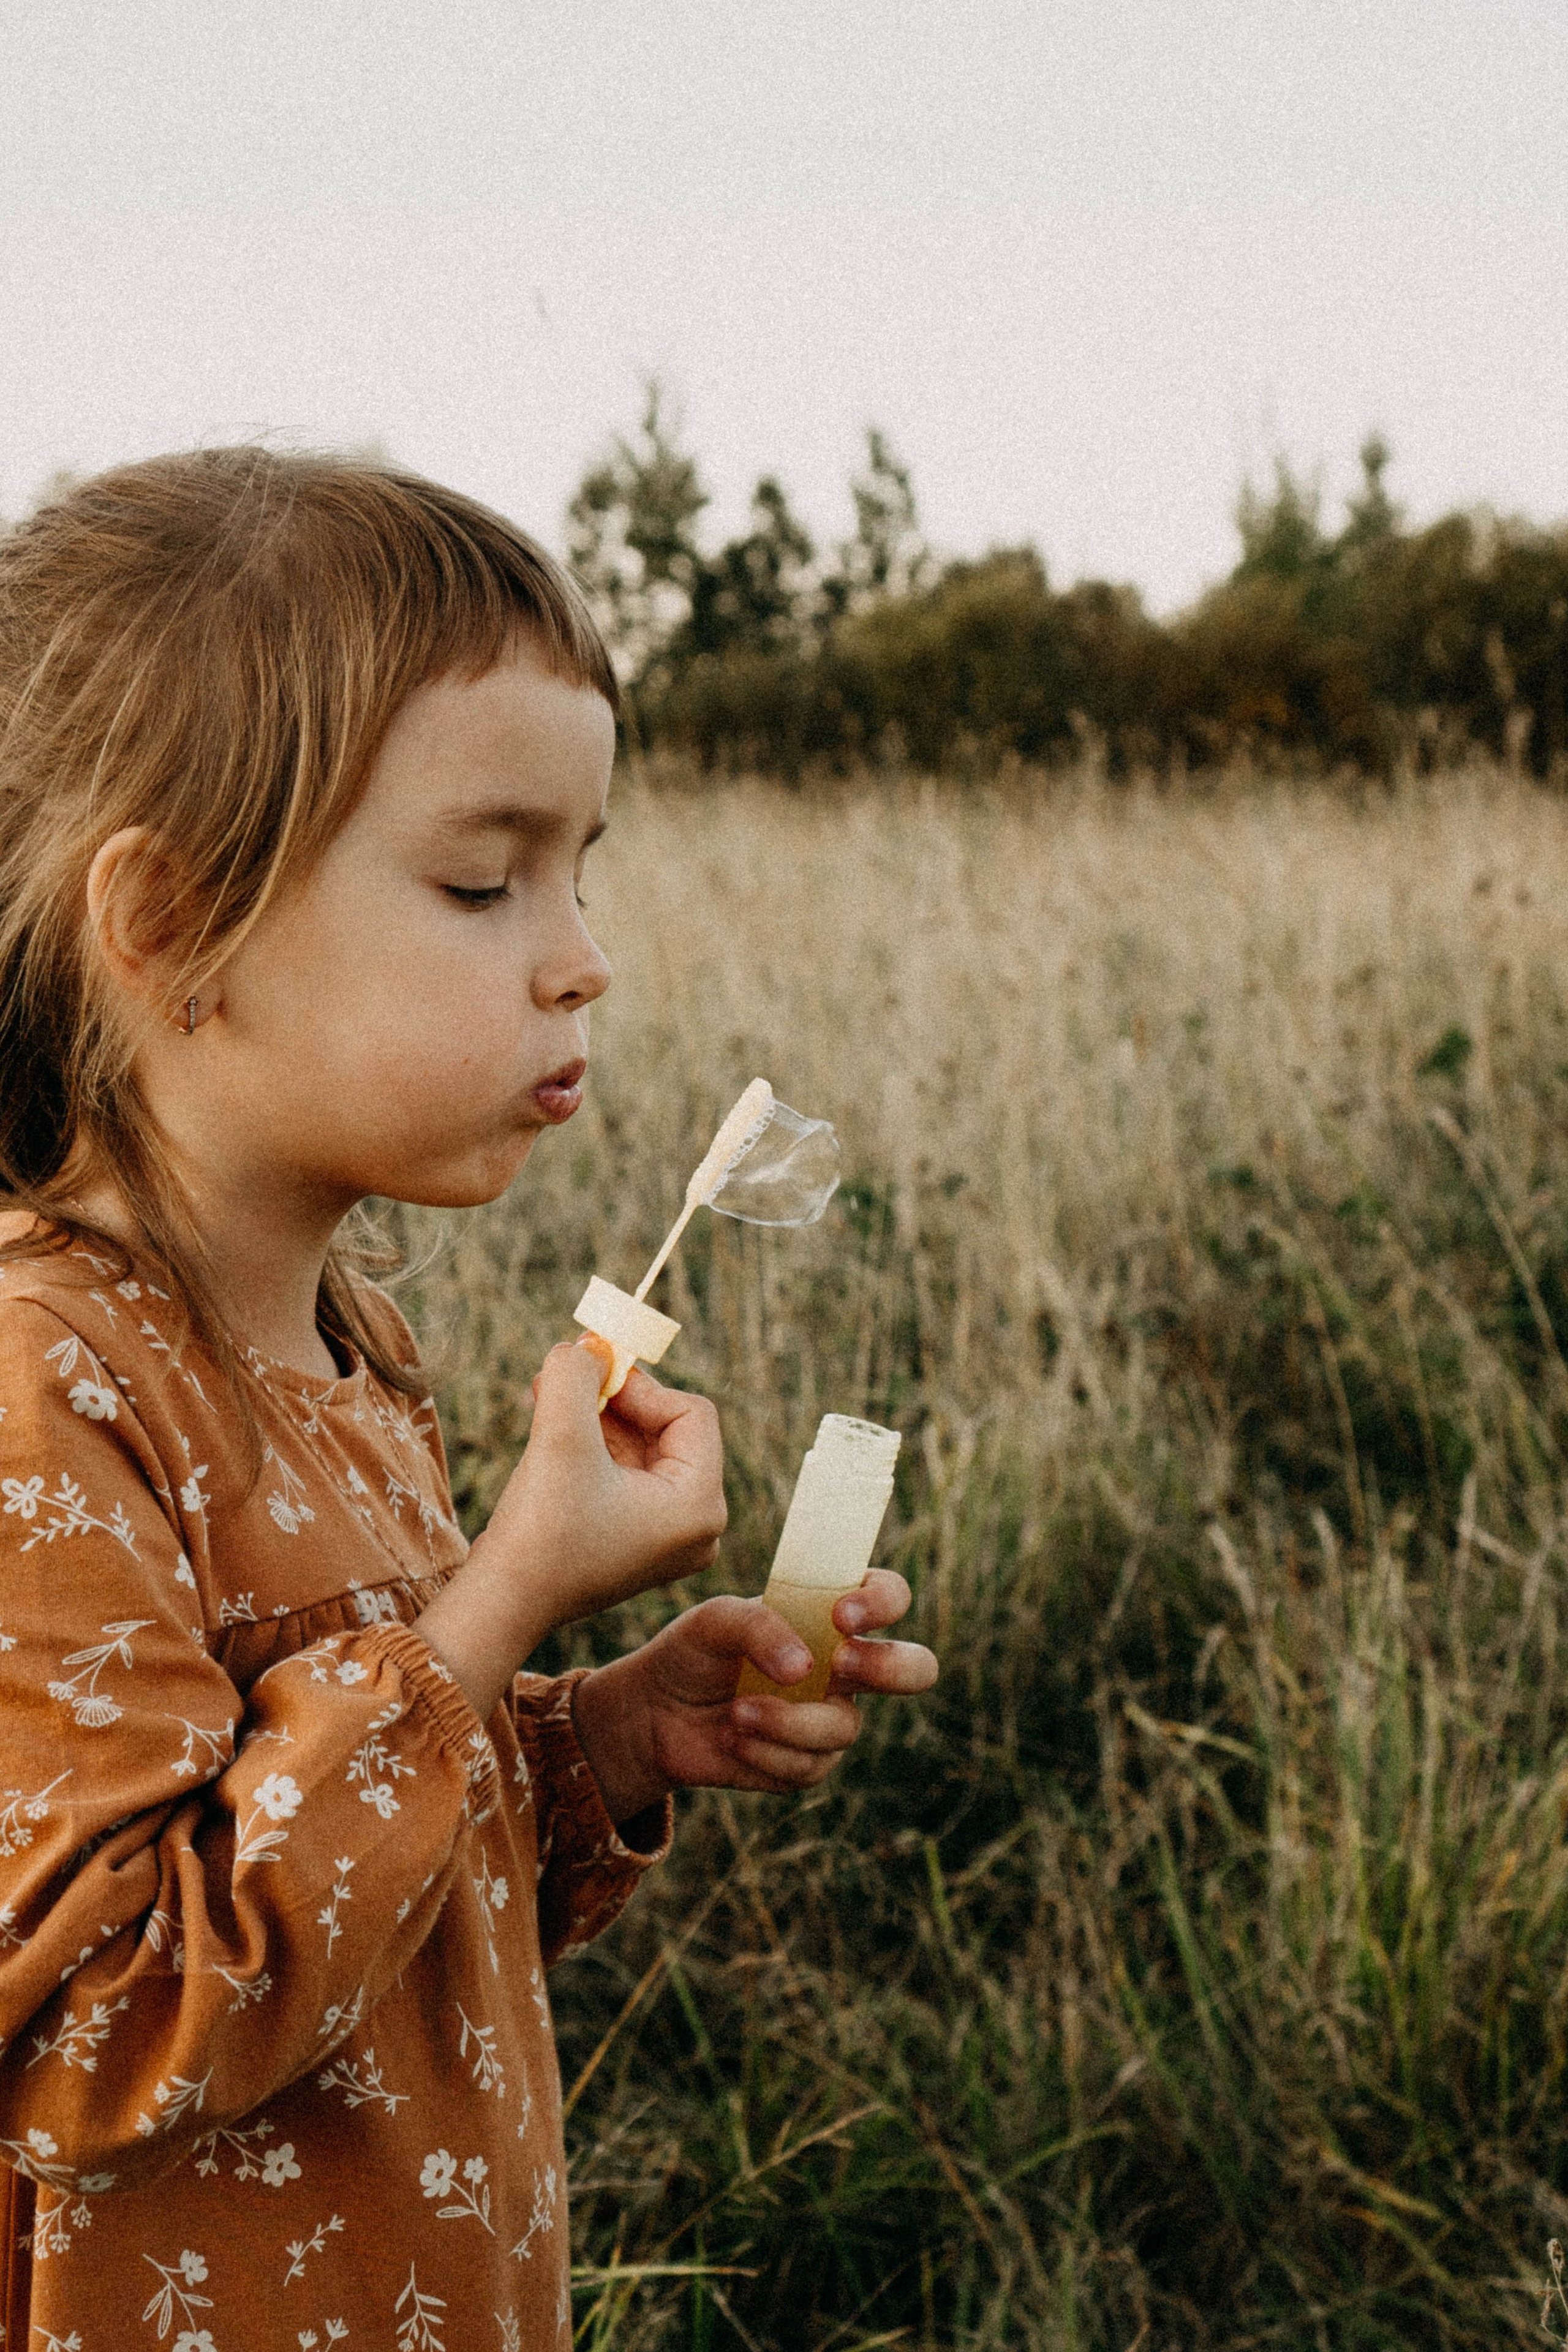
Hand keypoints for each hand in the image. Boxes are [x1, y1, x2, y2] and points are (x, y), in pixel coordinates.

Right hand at [415, 1340, 725, 1720]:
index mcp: (700, 1505)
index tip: (590, 1370)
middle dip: (614, 1399)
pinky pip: (626, 1475)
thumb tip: (588, 1344)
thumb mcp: (562, 1436)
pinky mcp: (636, 1541)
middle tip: (567, 1370)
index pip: (689, 1412)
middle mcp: (697, 1525)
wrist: (502, 1603)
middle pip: (668, 1429)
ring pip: (642, 1448)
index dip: (639, 1385)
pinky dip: (593, 1447)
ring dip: (598, 1418)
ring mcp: (668, 1538)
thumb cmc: (541, 1529)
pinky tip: (553, 1423)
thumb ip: (577, 1375)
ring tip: (549, 1393)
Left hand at [570, 1569, 937, 1821]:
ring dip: (788, 1722)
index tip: (841, 1615)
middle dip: (887, 1668)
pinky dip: (765, 1754)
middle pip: (916, 1668)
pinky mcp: (807, 1763)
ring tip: (737, 1712)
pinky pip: (808, 1767)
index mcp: (831, 1617)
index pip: (889, 1597)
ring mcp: (830, 1718)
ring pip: (844, 1728)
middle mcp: (844, 1668)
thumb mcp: (714, 1620)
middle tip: (837, 1665)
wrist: (655, 1713)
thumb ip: (758, 1625)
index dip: (882, 1602)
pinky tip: (732, 1739)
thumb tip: (804, 1669)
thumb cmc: (694, 1652)